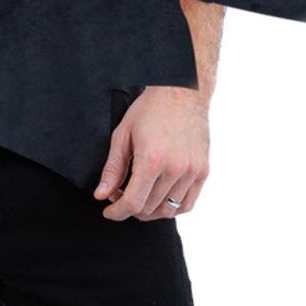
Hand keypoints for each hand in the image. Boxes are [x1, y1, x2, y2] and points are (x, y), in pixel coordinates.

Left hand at [94, 86, 209, 222]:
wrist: (182, 93)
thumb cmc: (152, 109)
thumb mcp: (123, 136)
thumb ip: (112, 169)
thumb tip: (102, 194)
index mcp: (152, 160)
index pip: (133, 203)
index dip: (117, 213)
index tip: (110, 211)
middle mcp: (175, 169)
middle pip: (149, 209)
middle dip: (129, 208)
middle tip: (120, 194)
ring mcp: (192, 172)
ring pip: (168, 210)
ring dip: (150, 210)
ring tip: (140, 195)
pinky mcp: (203, 171)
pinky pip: (187, 204)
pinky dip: (172, 207)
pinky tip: (159, 197)